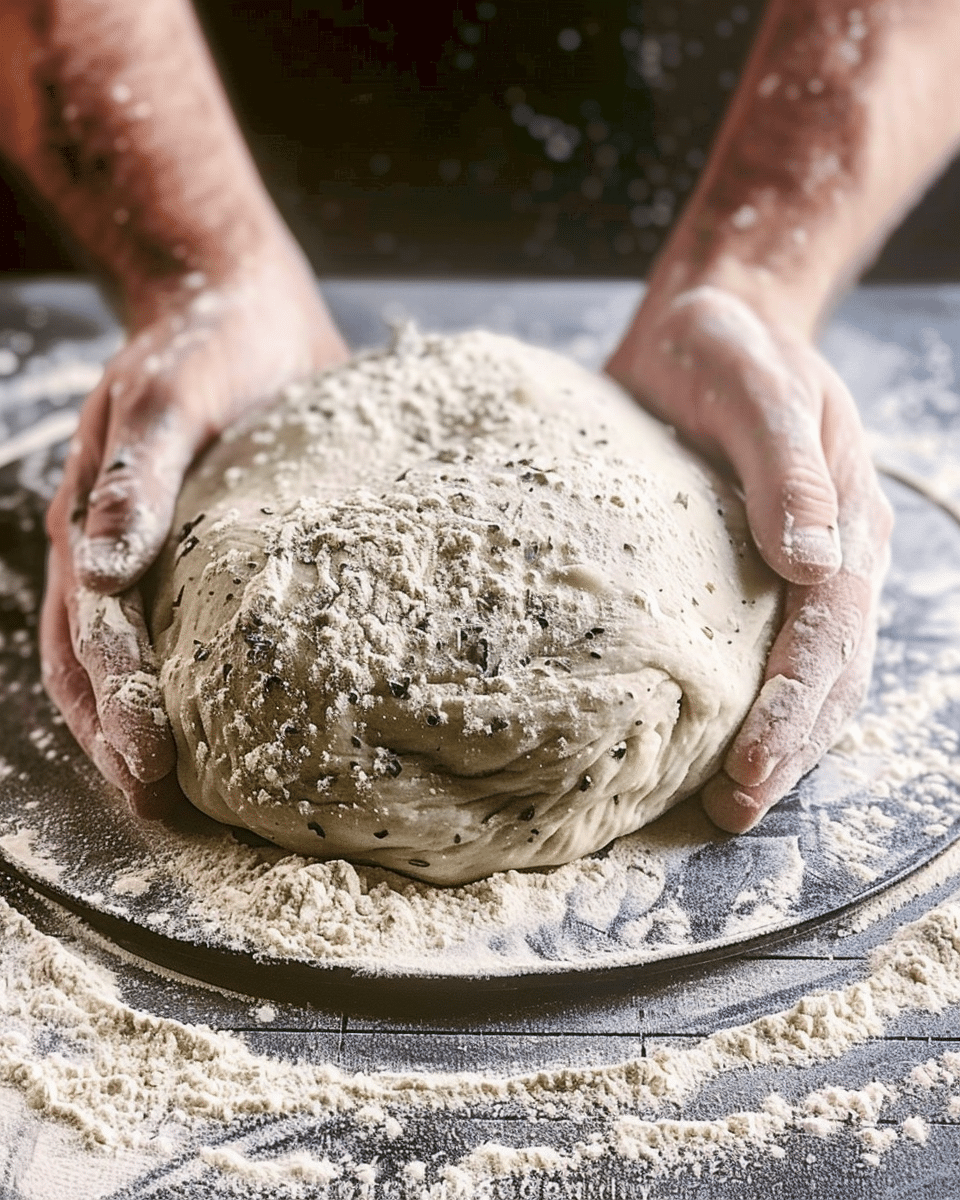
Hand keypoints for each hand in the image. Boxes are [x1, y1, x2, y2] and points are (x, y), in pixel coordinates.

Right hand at [40, 245, 348, 816]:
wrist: (246, 309)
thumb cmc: (206, 343)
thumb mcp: (165, 394)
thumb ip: (134, 474)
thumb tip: (102, 564)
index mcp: (96, 531)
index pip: (91, 645)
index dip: (116, 713)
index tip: (154, 774)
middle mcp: (122, 560)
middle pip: (103, 676)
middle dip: (128, 749)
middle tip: (175, 818)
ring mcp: (167, 563)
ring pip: (146, 666)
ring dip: (160, 731)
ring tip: (201, 800)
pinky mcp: (222, 557)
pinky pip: (205, 634)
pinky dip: (214, 685)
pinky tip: (256, 722)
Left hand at [607, 284, 892, 832]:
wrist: (708, 328)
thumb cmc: (731, 351)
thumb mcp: (759, 389)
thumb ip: (784, 470)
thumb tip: (812, 560)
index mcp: (845, 521)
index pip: (829, 632)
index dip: (793, 705)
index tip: (749, 766)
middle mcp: (833, 557)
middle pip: (828, 673)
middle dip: (785, 748)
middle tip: (732, 811)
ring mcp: (798, 572)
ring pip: (807, 677)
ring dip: (775, 745)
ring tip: (727, 806)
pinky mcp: (751, 576)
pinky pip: (764, 654)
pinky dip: (749, 708)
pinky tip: (713, 748)